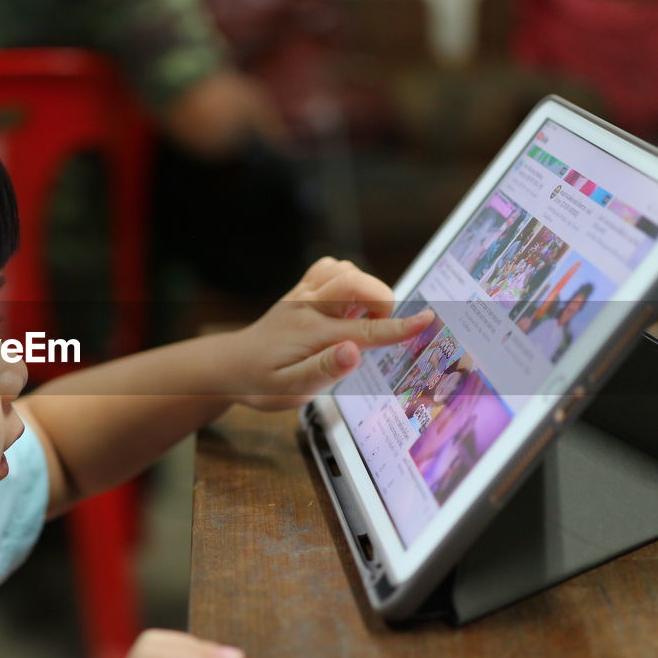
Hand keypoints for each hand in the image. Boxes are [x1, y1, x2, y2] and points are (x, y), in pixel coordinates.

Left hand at [221, 257, 434, 411]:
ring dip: (364, 288)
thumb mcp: (290, 390)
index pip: (365, 330)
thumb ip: (324, 371)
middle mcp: (307, 306)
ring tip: (361, 320)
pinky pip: (331, 268)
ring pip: (345, 270)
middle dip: (382, 301)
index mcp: (310, 334)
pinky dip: (348, 279)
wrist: (229, 366)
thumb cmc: (260, 382)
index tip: (428, 320)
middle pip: (356, 284)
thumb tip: (353, 352)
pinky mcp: (300, 290)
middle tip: (379, 329)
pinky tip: (347, 306)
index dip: (399, 327)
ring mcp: (302, 294)